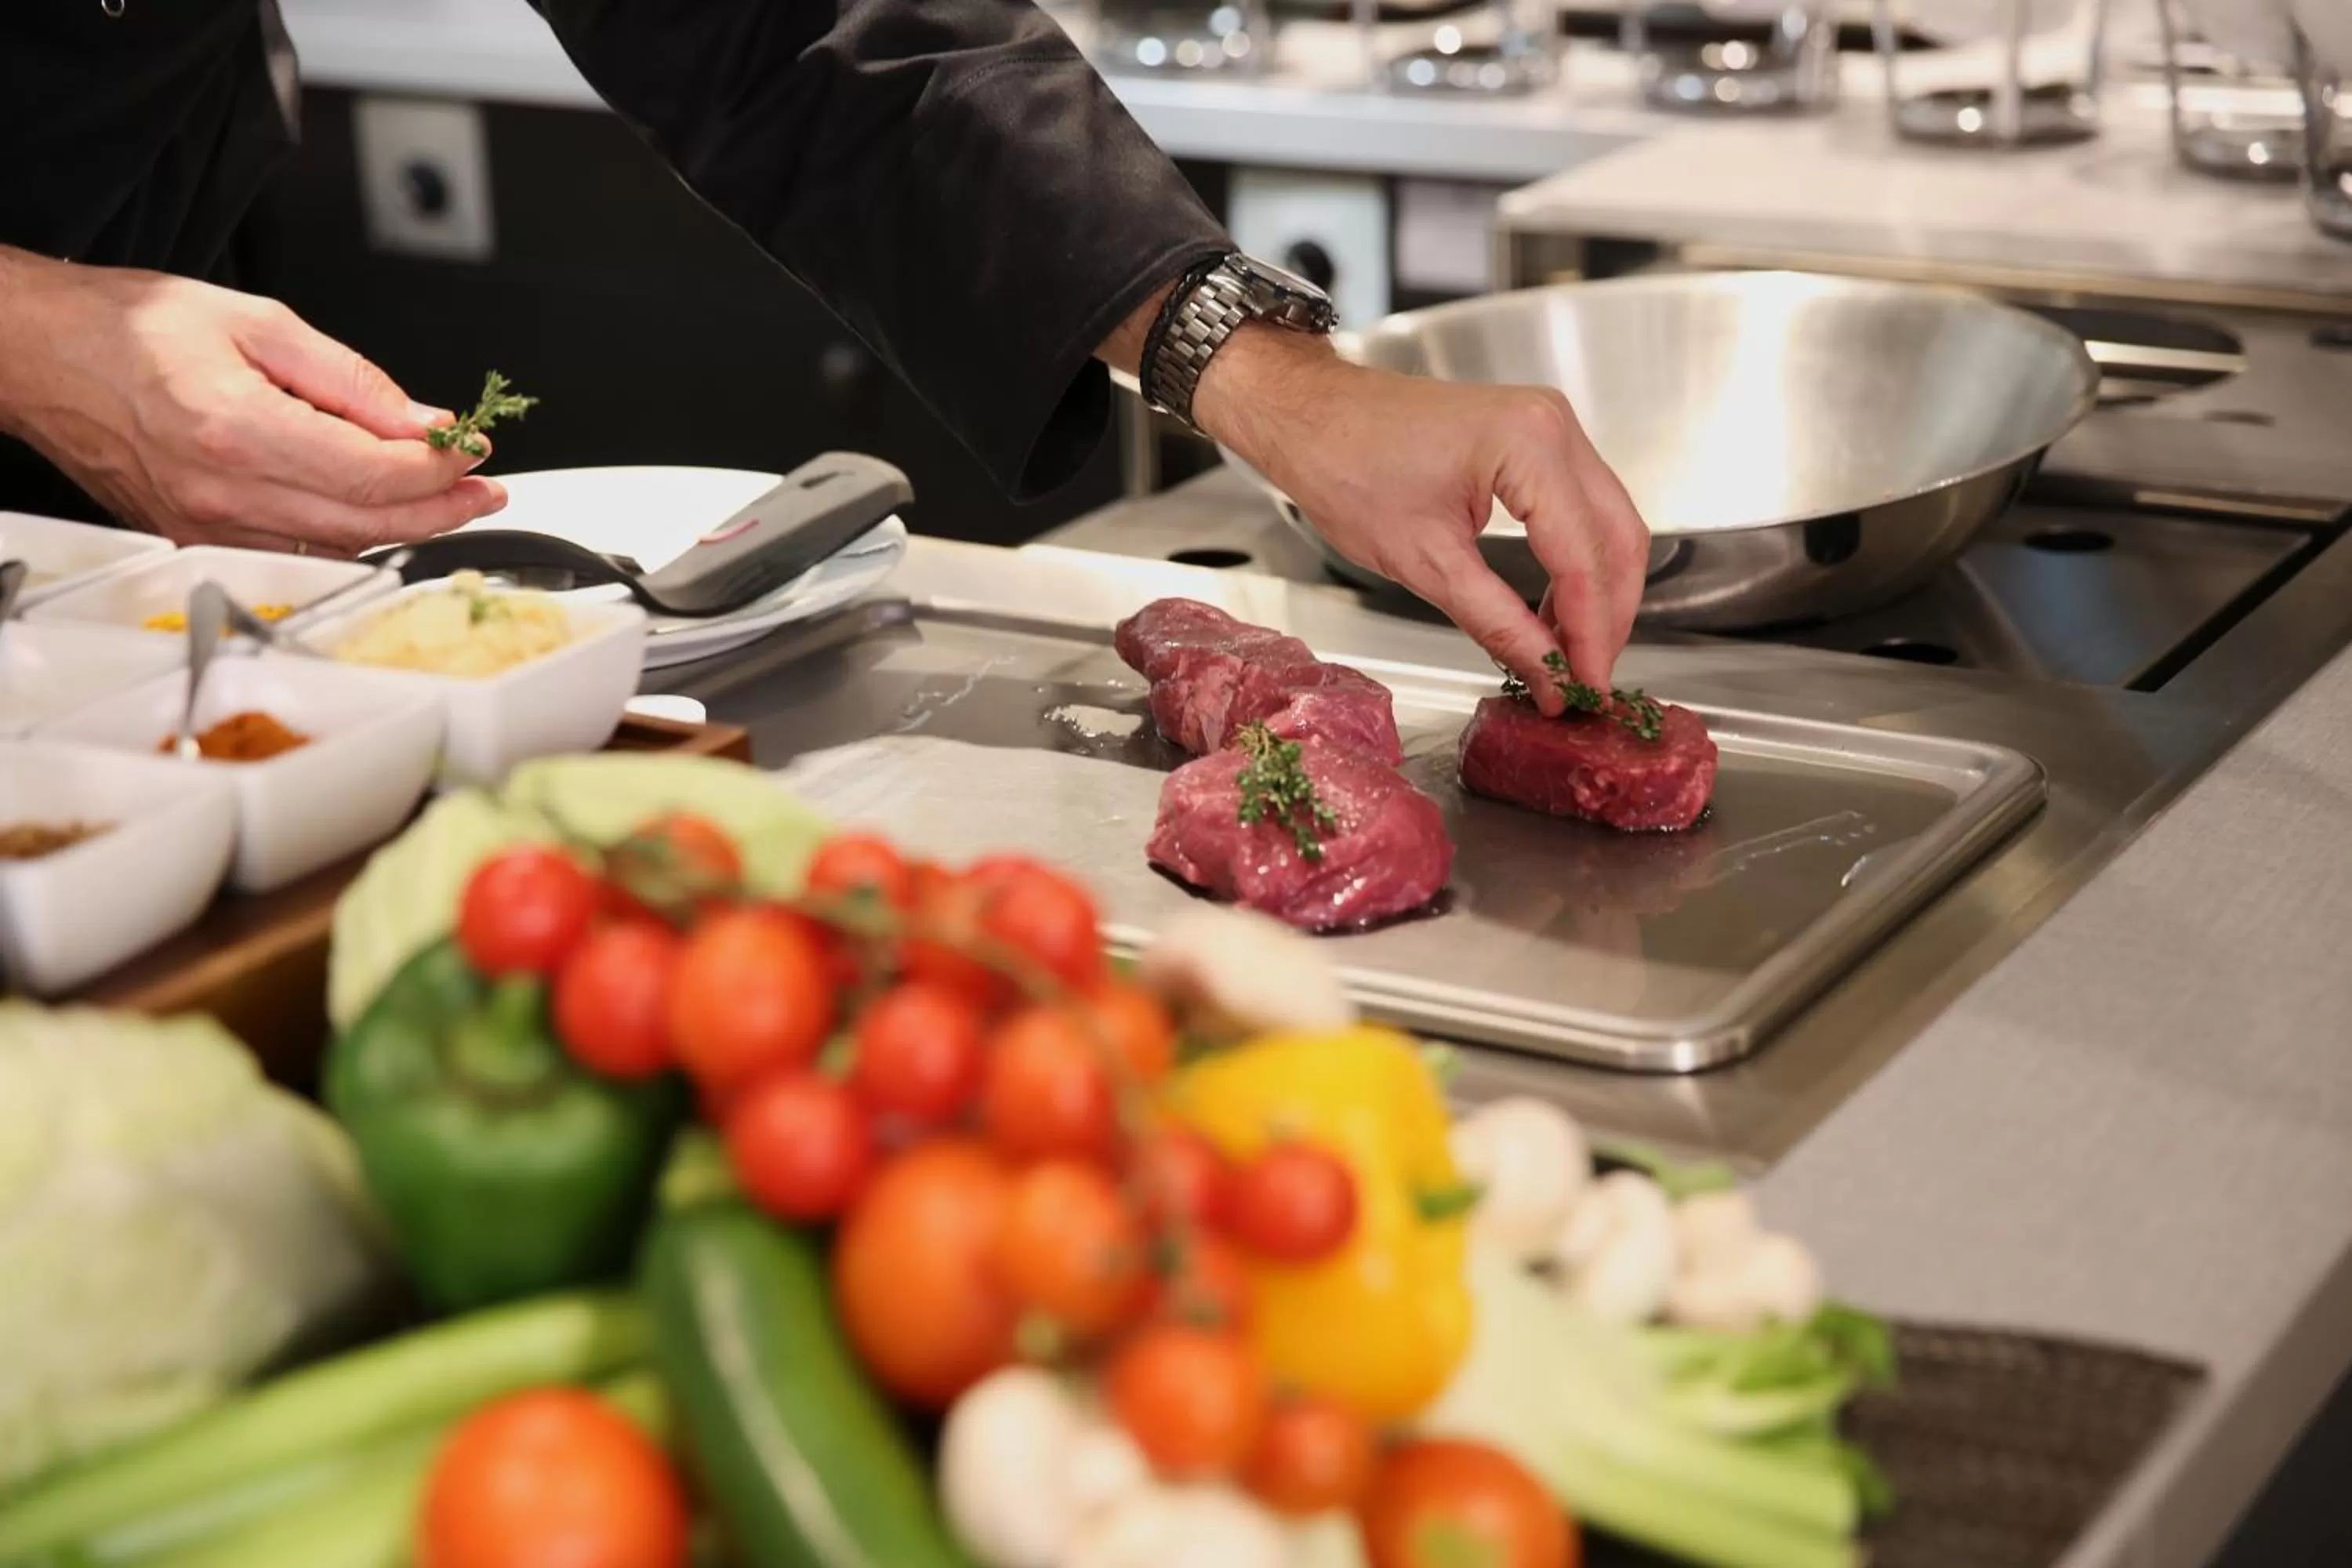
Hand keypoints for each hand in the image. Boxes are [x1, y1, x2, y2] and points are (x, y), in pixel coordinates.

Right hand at [0, 249, 505, 553]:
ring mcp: (209, 525)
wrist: (42, 354)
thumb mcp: (258, 324)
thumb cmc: (129, 328)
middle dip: (441, 508)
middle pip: (368, 522)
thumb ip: (352, 381)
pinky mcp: (197, 538)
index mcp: (242, 430)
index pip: (374, 473)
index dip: (439, 468)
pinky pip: (296, 553)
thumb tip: (422, 423)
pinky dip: (348, 537)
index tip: (473, 450)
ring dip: (403, 528)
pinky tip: (378, 515)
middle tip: (484, 489)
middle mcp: (226, 492)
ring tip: (447, 500)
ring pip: (338, 548)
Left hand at [1194, 325, 1648, 707]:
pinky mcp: (1536, 439)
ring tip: (1572, 655)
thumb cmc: (1347, 467)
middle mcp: (1555, 426)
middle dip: (1610, 616)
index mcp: (1530, 446)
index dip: (1592, 633)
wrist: (1311, 415)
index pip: (1584, 558)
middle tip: (1590, 679)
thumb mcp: (1425, 563)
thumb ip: (1499, 624)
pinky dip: (1578, 562)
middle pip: (1617, 538)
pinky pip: (1581, 508)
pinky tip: (1556, 611)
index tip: (1589, 688)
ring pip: (1608, 524)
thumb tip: (1549, 677)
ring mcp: (1550, 427)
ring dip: (1599, 592)